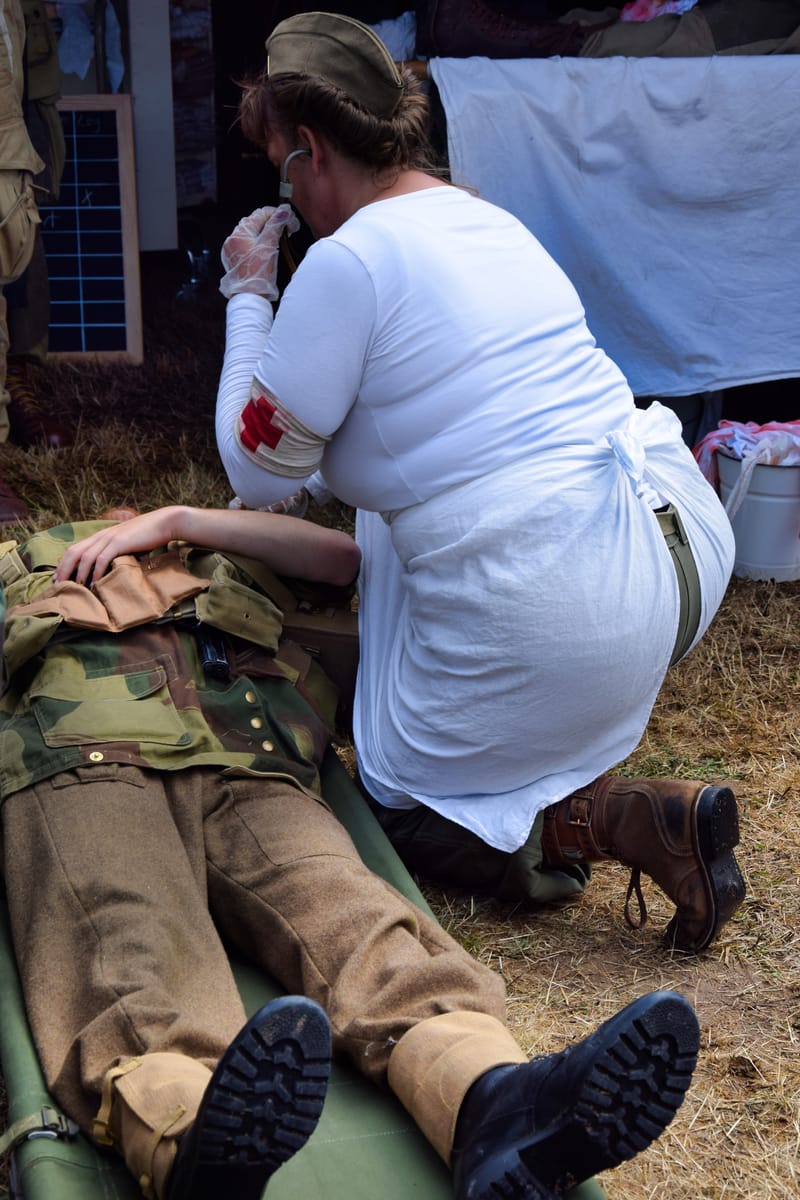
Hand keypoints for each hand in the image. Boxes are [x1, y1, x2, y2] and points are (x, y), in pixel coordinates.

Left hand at [53, 508, 182, 586]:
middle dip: (63, 569)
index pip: (75, 548)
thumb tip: (110, 568)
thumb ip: (116, 551)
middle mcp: (101, 535)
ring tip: (75, 587)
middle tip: (58, 585)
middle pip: (74, 552)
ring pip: (85, 556)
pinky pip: (102, 559)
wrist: (165, 523)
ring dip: (78, 573)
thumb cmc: (149, 535)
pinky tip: (94, 583)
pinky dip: (96, 572)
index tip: (58, 577)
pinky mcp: (119, 543)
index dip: (64, 562)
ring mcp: (110, 538)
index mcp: (101, 535)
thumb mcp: (127, 542)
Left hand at [219, 204, 299, 299]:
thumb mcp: (269, 247)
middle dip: (270, 223)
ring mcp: (231, 250)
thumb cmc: (258, 275)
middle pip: (254, 223)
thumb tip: (283, 211)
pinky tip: (265, 249)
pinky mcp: (233, 260)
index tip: (288, 220)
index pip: (259, 215)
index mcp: (239, 234)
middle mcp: (232, 239)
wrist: (249, 297)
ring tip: (277, 239)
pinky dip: (256, 243)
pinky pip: (246, 245)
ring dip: (264, 233)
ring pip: (250, 234)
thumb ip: (275, 226)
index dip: (276, 215)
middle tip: (286, 229)